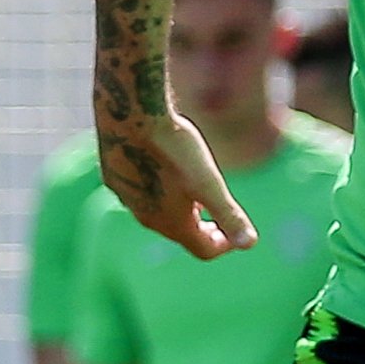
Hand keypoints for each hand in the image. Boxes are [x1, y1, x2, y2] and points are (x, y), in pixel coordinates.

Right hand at [99, 113, 254, 260]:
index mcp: (173, 224)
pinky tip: (164, 165)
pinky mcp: (115, 177)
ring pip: (158, 213)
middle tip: (217, 212)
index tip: (236, 230)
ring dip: (178, 207)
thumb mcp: (208, 182)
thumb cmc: (174, 148)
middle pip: (180, 233)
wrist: (131, 113)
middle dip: (202, 226)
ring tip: (193, 187)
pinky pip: (139, 192)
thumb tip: (249, 244)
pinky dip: (157, 189)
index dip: (225, 243)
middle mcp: (146, 217)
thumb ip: (229, 214)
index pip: (204, 250)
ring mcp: (127, 198)